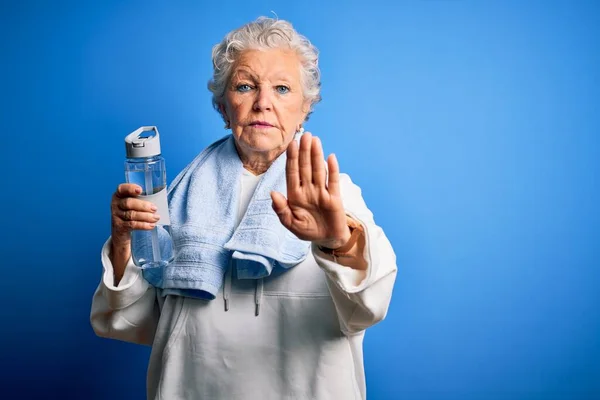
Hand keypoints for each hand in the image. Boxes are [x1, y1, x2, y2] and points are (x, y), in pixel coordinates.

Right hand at [109, 184, 159, 278]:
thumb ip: (143, 200)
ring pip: (131, 215)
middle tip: (155, 208)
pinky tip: (151, 225)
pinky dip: (143, 225)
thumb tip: (160, 199)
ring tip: (156, 218)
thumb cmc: (132, 213)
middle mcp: (116, 204)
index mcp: (119, 195)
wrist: (121, 232)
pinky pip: (132, 225)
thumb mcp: (134, 205)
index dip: (130, 188)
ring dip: (146, 216)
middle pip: (128, 203)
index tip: (140, 190)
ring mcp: (116, 216)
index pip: (122, 189)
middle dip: (143, 205)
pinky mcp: (119, 226)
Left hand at [271, 132, 350, 249]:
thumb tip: (273, 193)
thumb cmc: (307, 230)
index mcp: (295, 195)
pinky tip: (330, 157)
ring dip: (317, 155)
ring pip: (319, 170)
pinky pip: (333, 181)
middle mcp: (308, 190)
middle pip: (306, 167)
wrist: (326, 240)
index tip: (291, 144)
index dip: (292, 158)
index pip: (292, 173)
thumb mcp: (290, 224)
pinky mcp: (335, 198)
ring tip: (315, 140)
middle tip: (305, 135)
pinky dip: (333, 170)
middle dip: (304, 152)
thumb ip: (281, 210)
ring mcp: (322, 192)